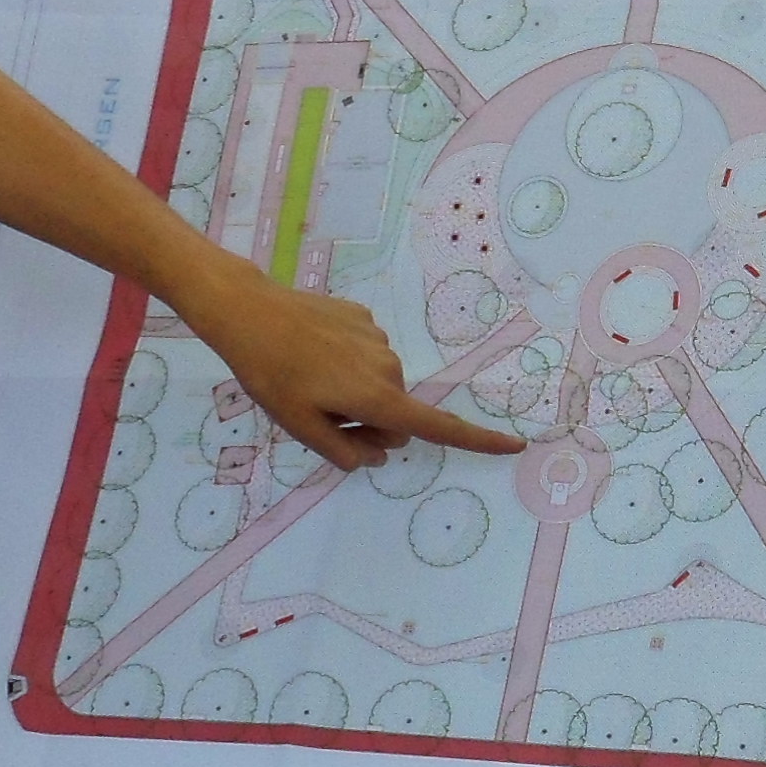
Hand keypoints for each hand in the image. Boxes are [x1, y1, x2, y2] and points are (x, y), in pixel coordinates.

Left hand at [181, 262, 523, 467]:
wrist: (249, 311)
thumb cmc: (271, 376)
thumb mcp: (300, 427)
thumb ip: (344, 451)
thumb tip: (377, 456)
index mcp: (376, 398)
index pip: (438, 428)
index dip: (478, 441)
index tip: (516, 444)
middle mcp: (387, 368)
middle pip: (396, 414)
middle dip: (368, 424)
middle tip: (318, 413)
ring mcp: (377, 339)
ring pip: (379, 385)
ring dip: (354, 392)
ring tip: (307, 377)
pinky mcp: (363, 317)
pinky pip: (365, 356)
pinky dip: (345, 363)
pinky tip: (312, 351)